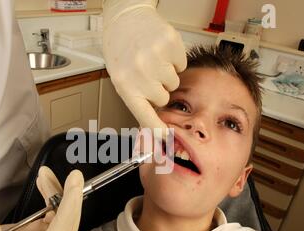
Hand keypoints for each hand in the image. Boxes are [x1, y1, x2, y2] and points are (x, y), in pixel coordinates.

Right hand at [0, 167, 83, 230]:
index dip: (68, 213)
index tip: (73, 187)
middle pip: (66, 230)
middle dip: (71, 201)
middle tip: (73, 175)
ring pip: (61, 220)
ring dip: (60, 195)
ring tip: (45, 173)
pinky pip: (53, 214)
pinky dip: (51, 196)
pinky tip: (44, 182)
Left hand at [103, 0, 186, 136]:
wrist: (125, 19)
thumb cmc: (121, 49)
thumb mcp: (121, 78)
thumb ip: (137, 99)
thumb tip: (152, 125)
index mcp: (125, 85)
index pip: (145, 116)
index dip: (157, 129)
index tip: (165, 138)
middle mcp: (140, 73)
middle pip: (164, 98)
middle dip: (159, 89)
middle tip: (147, 74)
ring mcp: (156, 58)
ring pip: (174, 82)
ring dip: (166, 74)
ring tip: (152, 61)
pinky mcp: (171, 44)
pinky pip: (182, 65)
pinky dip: (174, 60)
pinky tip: (160, 52)